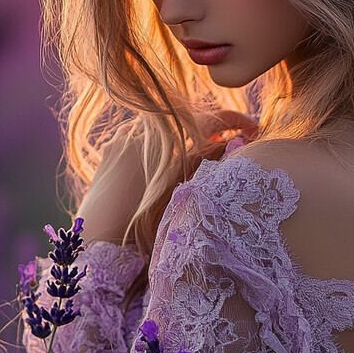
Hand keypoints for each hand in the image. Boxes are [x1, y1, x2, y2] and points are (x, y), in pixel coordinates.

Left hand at [75, 111, 258, 244]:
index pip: (214, 119)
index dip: (239, 120)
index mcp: (172, 142)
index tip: (254, 128)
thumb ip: (210, 163)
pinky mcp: (112, 145)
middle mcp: (148, 131)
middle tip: (231, 139)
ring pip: (164, 123)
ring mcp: (127, 135)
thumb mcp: (185, 192)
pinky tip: (162, 158)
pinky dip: (155, 140)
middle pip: (190, 116)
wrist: (99, 236)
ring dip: (184, 131)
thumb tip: (236, 144)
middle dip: (213, 126)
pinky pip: (139, 133)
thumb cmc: (144, 224)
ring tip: (197, 150)